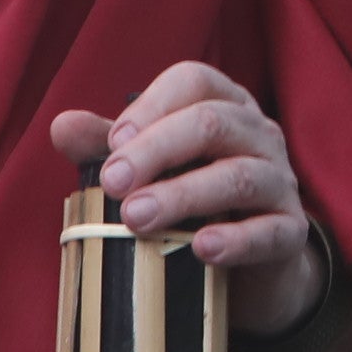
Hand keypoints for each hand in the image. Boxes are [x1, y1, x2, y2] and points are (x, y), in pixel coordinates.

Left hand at [49, 64, 323, 336]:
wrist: (248, 269)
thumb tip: (61, 126)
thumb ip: (109, 147)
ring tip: (137, 218)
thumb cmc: (193, 202)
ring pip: (240, 176)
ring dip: (185, 194)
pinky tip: (202, 249)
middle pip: (214, 122)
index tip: (112, 143)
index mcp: (225, 106)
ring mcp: (280, 181)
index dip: (151, 106)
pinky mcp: (290, 232)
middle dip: (158, 150)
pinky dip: (237, 239)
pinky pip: (271, 231)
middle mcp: (259, 134)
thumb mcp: (152, 170)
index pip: (194, 81)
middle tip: (113, 184)